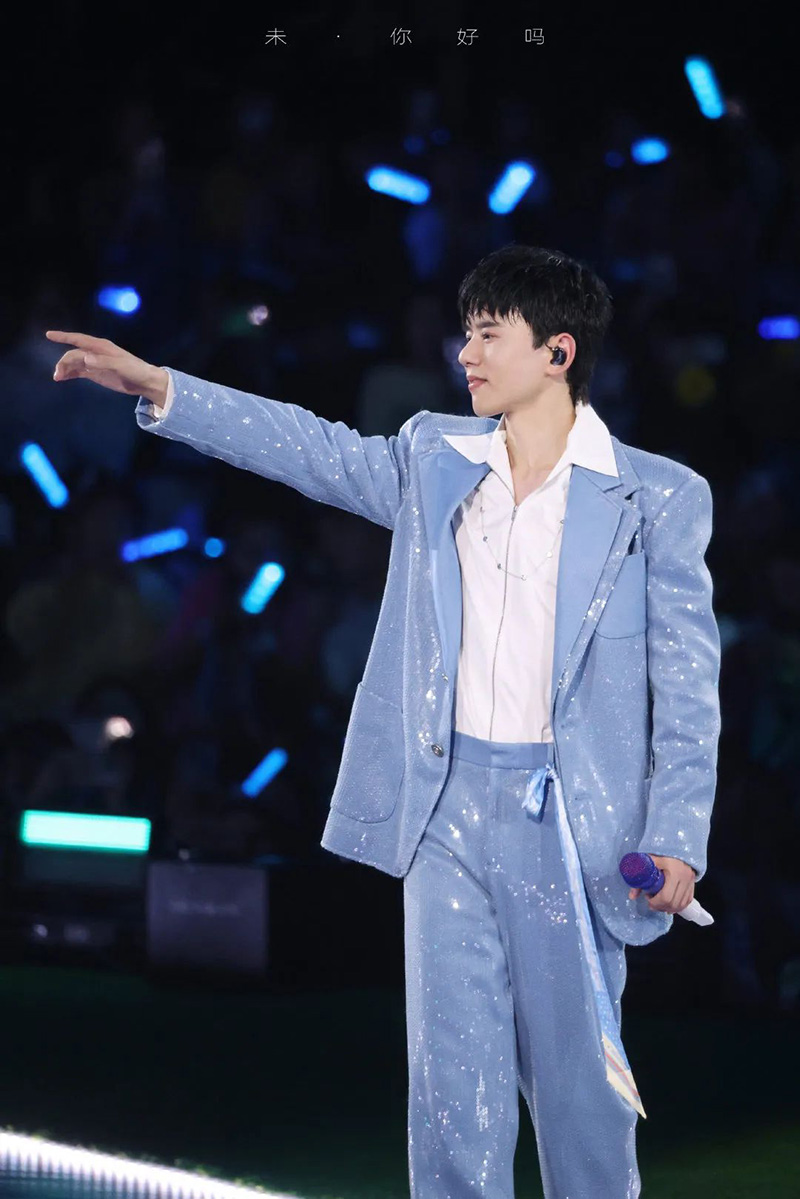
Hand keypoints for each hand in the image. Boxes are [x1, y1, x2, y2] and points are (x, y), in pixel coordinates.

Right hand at [46, 330, 166, 405]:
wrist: (144, 382)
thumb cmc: (135, 370)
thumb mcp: (121, 366)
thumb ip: (103, 362)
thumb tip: (85, 359)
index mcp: (101, 347)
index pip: (79, 339)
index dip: (63, 337)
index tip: (49, 335)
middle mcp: (95, 352)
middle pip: (74, 354)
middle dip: (63, 362)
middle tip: (58, 375)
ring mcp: (95, 363)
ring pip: (74, 363)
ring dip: (64, 368)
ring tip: (58, 377)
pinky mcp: (96, 373)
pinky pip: (79, 371)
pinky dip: (70, 374)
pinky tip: (62, 378)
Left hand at [628, 854, 695, 914]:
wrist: (675, 840)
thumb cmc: (660, 849)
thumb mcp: (649, 860)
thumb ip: (639, 877)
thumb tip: (632, 896)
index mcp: (674, 871)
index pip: (665, 896)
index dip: (655, 902)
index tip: (648, 898)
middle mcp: (685, 876)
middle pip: (673, 902)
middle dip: (661, 906)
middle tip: (652, 902)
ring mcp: (691, 879)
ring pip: (682, 904)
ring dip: (670, 908)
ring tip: (660, 903)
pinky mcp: (693, 881)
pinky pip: (688, 899)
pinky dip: (680, 905)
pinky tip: (671, 905)